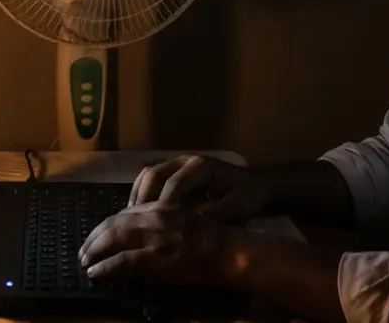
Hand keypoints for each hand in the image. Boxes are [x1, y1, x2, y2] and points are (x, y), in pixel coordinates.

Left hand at [79, 204, 244, 285]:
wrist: (228, 250)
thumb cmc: (213, 237)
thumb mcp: (184, 220)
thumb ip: (162, 222)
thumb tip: (142, 235)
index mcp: (160, 207)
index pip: (124, 213)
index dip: (106, 225)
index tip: (97, 235)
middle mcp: (153, 217)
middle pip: (113, 223)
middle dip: (94, 237)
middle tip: (83, 250)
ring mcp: (153, 237)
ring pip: (112, 239)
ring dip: (94, 250)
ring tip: (84, 261)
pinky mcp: (154, 257)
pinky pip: (121, 261)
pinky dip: (105, 267)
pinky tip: (95, 273)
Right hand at [129, 154, 267, 222]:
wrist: (257, 185)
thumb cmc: (248, 196)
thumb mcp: (237, 208)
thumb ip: (213, 215)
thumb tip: (186, 226)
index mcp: (200, 166)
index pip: (173, 185)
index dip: (162, 206)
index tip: (153, 229)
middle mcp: (185, 160)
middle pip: (154, 175)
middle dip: (143, 200)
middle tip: (134, 224)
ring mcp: (178, 163)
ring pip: (148, 175)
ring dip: (138, 196)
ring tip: (131, 220)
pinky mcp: (175, 171)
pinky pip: (151, 178)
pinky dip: (142, 194)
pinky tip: (139, 213)